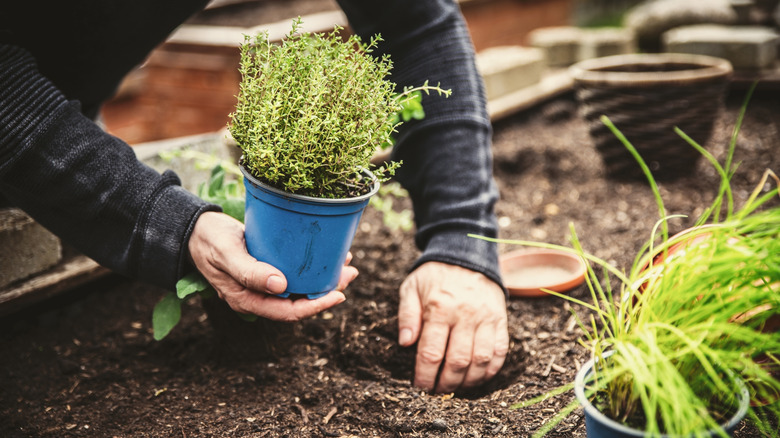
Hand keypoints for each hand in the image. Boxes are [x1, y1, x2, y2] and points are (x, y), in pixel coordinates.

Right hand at [188, 211, 355, 320]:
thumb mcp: (227, 253)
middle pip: (298, 302)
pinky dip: (311, 267)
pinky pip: (294, 273)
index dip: (315, 307)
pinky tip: (326, 255)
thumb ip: (250, 272)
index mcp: (247, 300)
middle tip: (350, 273)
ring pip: (299, 288)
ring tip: (345, 264)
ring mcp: (263, 284)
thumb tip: (281, 287)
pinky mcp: (267, 268)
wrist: (195, 228)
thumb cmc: (209, 240)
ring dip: (323, 279)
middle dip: (326, 291)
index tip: (337, 295)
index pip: (287, 312)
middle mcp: (258, 296)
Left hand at [398, 261, 507, 392]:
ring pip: (481, 360)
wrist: (466, 255)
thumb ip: (407, 316)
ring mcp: (486, 317)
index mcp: (439, 308)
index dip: (425, 376)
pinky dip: (490, 370)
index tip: (420, 388)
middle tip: (437, 392)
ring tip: (456, 387)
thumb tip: (405, 344)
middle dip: (446, 383)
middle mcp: (465, 314)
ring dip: (468, 381)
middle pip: (457, 361)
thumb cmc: (434, 276)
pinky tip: (478, 377)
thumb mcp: (411, 288)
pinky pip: (500, 351)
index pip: (431, 352)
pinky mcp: (500, 319)